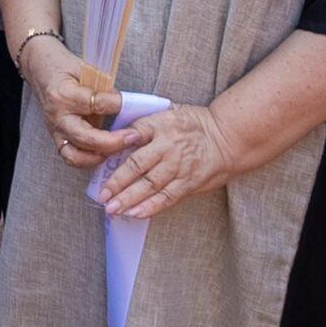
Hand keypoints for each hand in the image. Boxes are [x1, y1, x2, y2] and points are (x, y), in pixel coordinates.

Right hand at [22, 36, 136, 168]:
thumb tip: (126, 104)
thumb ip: (104, 88)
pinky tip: (106, 154)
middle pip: (86, 137)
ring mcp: (55, 131)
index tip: (132, 105)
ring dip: (100, 156)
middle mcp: (58, 117)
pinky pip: (72, 158)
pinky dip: (90, 160)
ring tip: (120, 149)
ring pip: (76, 155)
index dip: (117, 105)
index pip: (95, 104)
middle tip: (133, 137)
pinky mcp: (57, 139)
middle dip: (113, 141)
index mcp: (64, 94)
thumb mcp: (86, 69)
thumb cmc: (65, 69)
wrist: (42, 72)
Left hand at [98, 103, 240, 219]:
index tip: (97, 159)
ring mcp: (179, 166)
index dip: (114, 147)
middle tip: (101, 196)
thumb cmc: (194, 124)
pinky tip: (135, 213)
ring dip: (129, 199)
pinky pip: (167, 197)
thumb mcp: (170, 112)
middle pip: (138, 165)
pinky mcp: (189, 182)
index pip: (134, 134)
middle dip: (117, 182)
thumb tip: (117, 135)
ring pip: (150, 185)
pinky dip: (151, 207)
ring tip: (113, 209)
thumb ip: (145, 124)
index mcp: (161, 124)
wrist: (228, 137)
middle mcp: (169, 146)